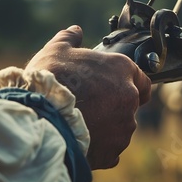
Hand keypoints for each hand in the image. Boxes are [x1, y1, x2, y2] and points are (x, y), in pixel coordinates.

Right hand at [26, 25, 150, 169]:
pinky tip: (83, 142)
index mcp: (122, 70)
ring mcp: (124, 127)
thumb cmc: (50, 81)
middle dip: (114, 106)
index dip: (132, 83)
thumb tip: (75, 30)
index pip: (142, 79)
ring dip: (107, 127)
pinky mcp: (113, 151)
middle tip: (90, 106)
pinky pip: (111, 150)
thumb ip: (70, 39)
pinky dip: (101, 148)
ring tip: (81, 125)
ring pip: (121, 128)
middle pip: (129, 104)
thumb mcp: (56, 50)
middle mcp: (130, 98)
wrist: (39, 120)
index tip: (119, 88)